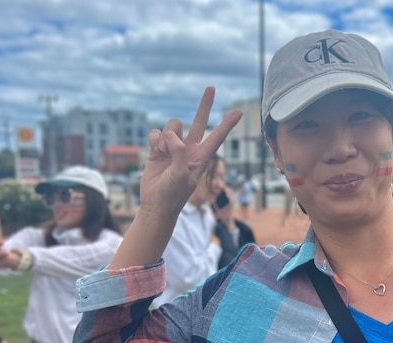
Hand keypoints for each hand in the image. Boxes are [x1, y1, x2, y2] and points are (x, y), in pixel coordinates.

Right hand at [139, 87, 242, 220]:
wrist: (155, 204)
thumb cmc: (172, 195)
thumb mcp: (181, 175)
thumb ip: (180, 153)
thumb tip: (172, 135)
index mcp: (202, 157)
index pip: (217, 137)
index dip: (227, 124)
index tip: (239, 112)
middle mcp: (189, 149)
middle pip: (199, 121)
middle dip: (205, 105)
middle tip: (212, 88)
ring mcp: (174, 147)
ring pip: (173, 126)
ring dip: (166, 136)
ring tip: (163, 152)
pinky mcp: (158, 148)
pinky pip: (156, 132)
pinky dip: (154, 139)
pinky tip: (155, 151)